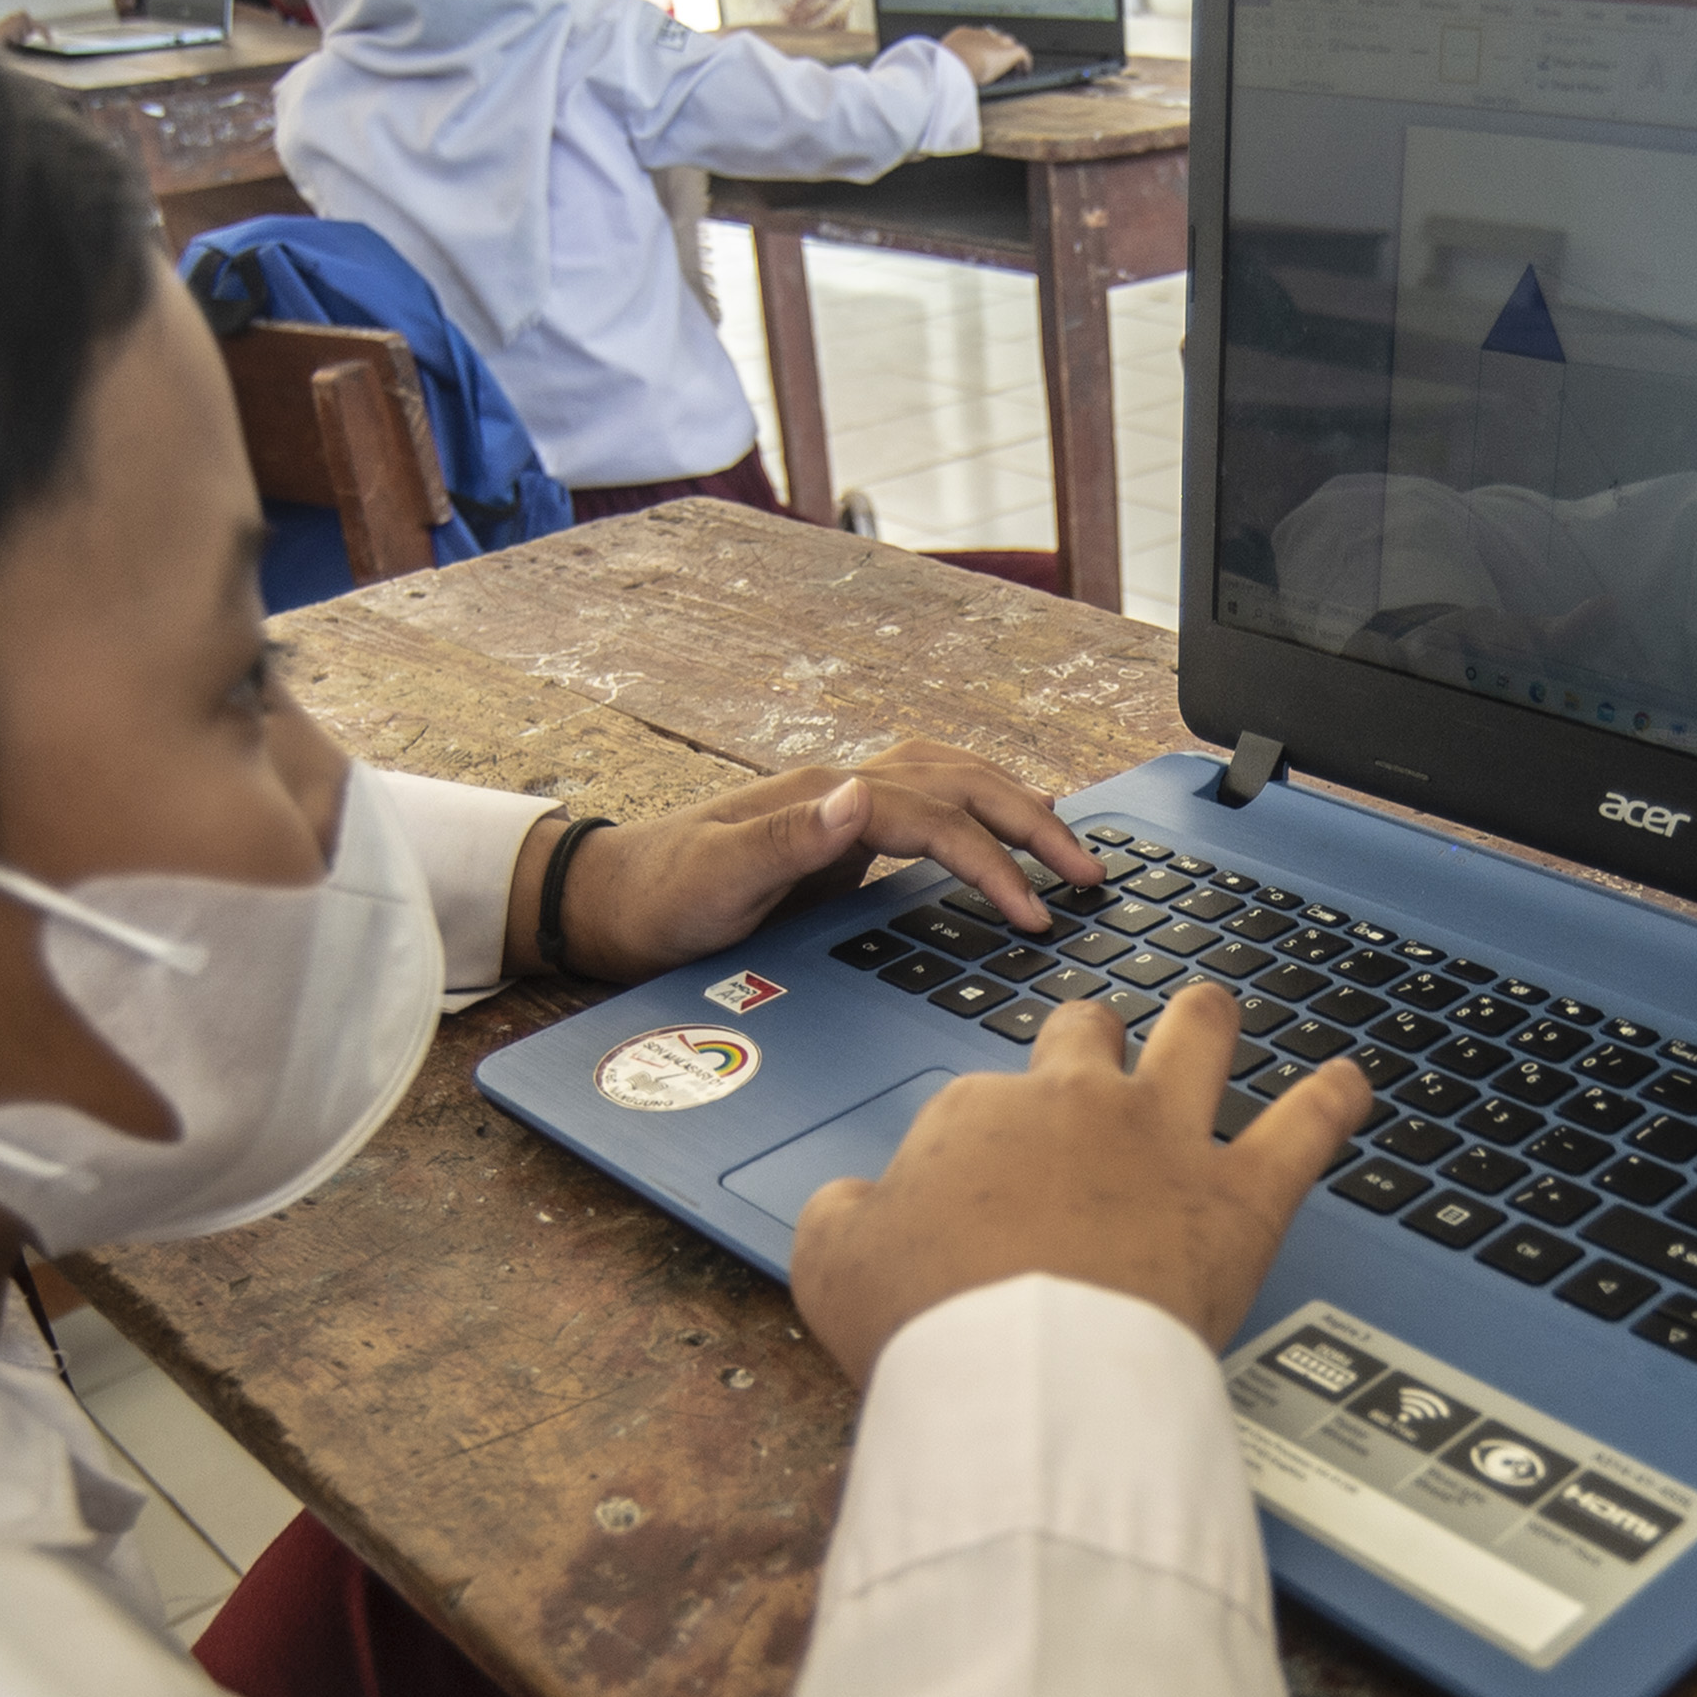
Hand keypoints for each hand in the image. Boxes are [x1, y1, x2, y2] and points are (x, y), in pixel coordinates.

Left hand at [508, 738, 1104, 981]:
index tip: (1034, 914)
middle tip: (1093, 873)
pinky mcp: (839, 834)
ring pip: (953, 783)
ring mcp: (841, 808)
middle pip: (963, 783)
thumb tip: (857, 796)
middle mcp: (839, 791)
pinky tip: (1002, 840)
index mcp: (823, 801)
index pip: (936, 818)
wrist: (604, 903)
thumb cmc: (656, 901)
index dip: (993, 863)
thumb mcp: (714, 881)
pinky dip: (980, 814)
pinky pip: (932, 808)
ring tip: (1071, 847)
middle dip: (1035, 822)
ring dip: (1017, 807)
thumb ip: (786, 839)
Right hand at [790, 988, 1373, 1376]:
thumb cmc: (927, 1323)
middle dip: (1090, 1036)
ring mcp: (1166, 1140)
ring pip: (1198, 1039)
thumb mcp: (832, 1263)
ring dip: (1206, 1021)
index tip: (982, 1191)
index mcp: (979, 1114)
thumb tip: (854, 1202)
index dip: (985, 1143)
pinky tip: (1353, 1084)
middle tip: (1091, 1060)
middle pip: (1089, 1034)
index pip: (983, 1103)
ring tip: (1213, 1011)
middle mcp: (1078, 1105)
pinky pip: (1307, 1128)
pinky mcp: (1243, 1197)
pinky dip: (1335, 1101)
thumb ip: (844, 1216)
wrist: (1023, 1375)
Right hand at [941, 24, 1031, 86]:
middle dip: (996, 46)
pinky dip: (1025, 61)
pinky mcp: (1009, 53)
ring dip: (1011, 53)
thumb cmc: (943, 67)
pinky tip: (1025, 70)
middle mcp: (981, 35)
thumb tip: (940, 79)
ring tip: (1014, 66)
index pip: (975, 37)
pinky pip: (1023, 53)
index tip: (980, 56)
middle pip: (993, 36)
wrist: (956, 64)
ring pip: (1009, 42)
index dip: (980, 46)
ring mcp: (996, 42)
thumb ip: (944, 68)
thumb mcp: (939, 65)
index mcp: (962, 35)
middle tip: (997, 60)